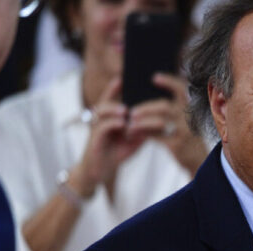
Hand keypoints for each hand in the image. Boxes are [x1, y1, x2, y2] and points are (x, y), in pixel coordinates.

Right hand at [71, 78, 141, 197]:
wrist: (100, 171)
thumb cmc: (116, 153)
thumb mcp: (133, 140)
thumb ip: (143, 129)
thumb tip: (158, 120)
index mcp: (109, 117)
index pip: (111, 98)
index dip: (116, 87)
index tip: (124, 76)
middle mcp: (100, 120)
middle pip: (105, 100)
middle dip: (113, 92)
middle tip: (125, 86)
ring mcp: (96, 129)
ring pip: (102, 112)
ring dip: (114, 109)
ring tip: (125, 110)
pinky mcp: (94, 140)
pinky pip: (102, 128)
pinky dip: (112, 124)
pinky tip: (122, 124)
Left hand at [127, 73, 206, 174]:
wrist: (200, 161)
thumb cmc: (189, 139)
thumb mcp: (188, 122)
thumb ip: (176, 110)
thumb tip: (151, 98)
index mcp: (192, 110)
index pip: (182, 90)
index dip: (169, 82)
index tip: (154, 77)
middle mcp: (189, 119)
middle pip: (164, 107)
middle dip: (146, 107)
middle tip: (132, 111)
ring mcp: (184, 133)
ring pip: (159, 122)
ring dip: (142, 122)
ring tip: (131, 123)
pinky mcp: (177, 145)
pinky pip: (156, 137)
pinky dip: (143, 134)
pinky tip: (134, 133)